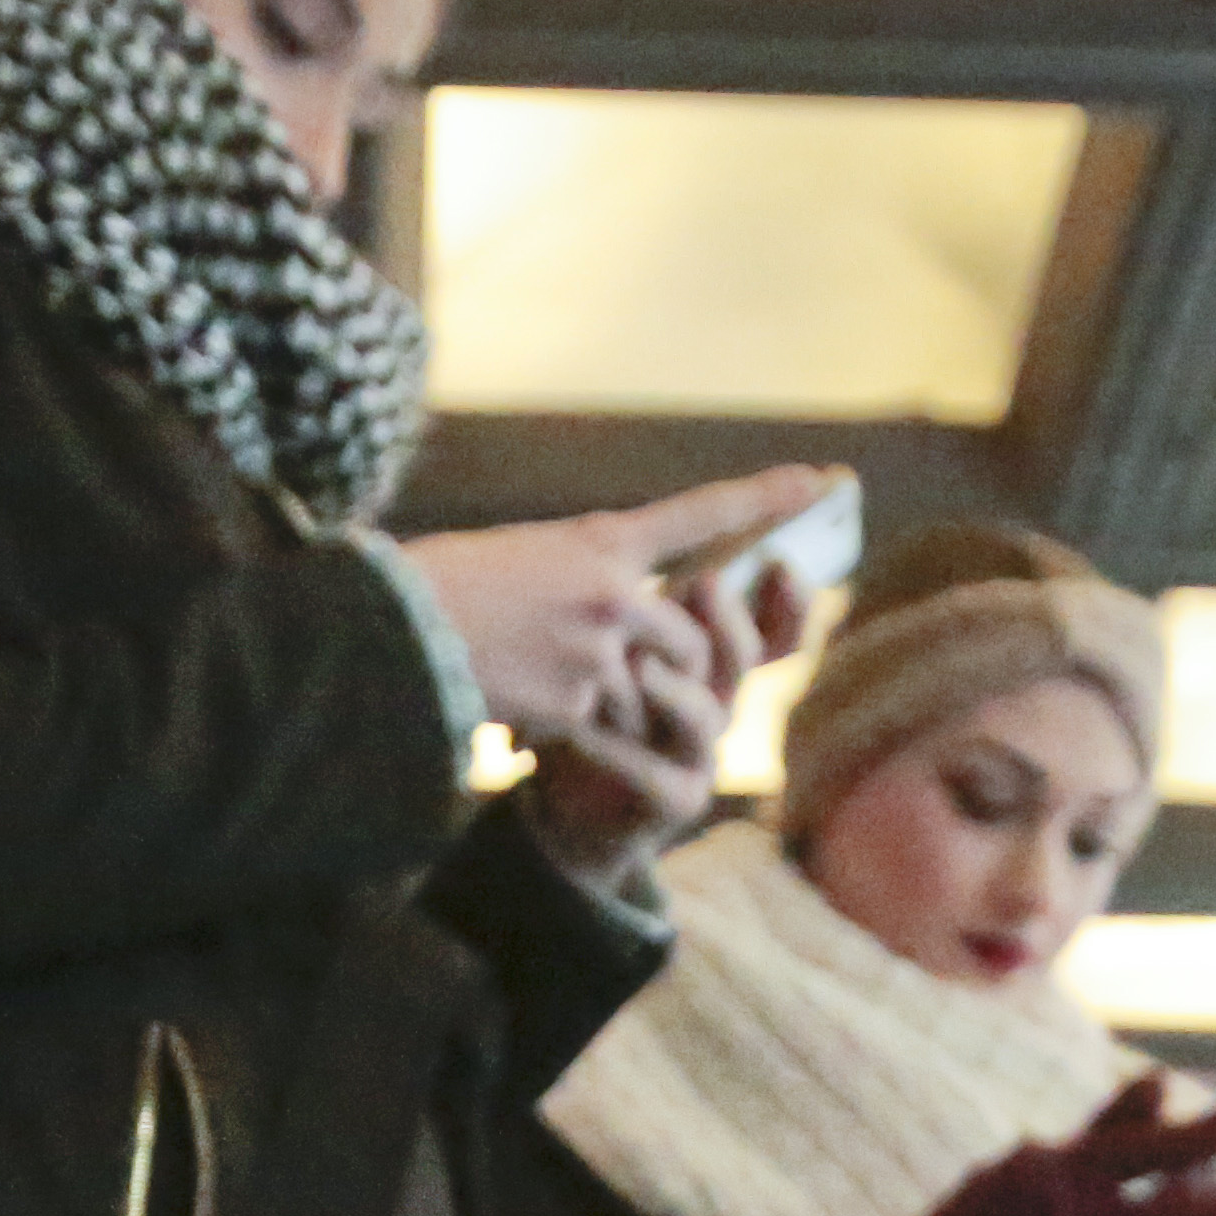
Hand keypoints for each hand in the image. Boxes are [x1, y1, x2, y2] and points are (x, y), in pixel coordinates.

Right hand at [403, 463, 835, 744]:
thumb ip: (574, 576)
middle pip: (684, 636)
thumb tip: (605, 605)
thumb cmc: (434, 589)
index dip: (767, 497)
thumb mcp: (517, 557)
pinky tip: (520, 719)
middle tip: (628, 678)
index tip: (823, 480)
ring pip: (645, 690)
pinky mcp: (577, 705)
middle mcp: (614, 591)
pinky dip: (570, 735)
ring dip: (612, 707)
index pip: (702, 514)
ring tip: (545, 696)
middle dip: (669, 666)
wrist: (393, 635)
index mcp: (598, 540)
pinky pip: (599, 730)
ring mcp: (601, 651)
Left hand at [526, 557, 810, 884]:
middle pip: (744, 658)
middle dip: (727, 619)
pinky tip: (580, 730)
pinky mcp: (675, 800)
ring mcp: (702, 755)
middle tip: (705, 580)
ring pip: (706, 714)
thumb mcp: (623, 646)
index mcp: (717, 661)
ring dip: (675, 686)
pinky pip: (654, 773)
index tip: (781, 558)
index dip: (790, 599)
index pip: (776, 627)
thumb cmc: (595, 710)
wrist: (564, 804)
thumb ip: (651, 603)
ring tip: (638, 663)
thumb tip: (668, 541)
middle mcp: (721, 704)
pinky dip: (617, 750)